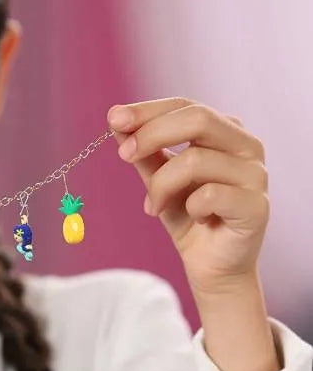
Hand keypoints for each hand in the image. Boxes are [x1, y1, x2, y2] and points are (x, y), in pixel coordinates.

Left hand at [107, 97, 268, 296]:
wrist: (211, 265)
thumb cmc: (187, 216)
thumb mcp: (158, 179)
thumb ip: (143, 151)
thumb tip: (116, 121)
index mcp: (224, 131)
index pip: (185, 106)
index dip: (148, 110)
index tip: (114, 119)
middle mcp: (246, 145)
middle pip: (197, 118)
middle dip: (151, 134)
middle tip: (122, 154)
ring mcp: (256, 174)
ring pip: (196, 160)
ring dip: (161, 184)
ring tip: (153, 206)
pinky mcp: (257, 206)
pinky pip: (211, 194)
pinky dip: (190, 207)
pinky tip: (192, 218)